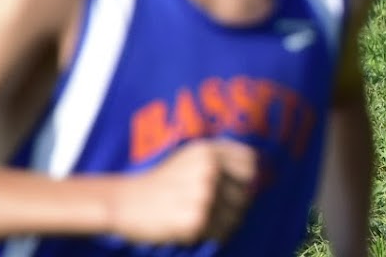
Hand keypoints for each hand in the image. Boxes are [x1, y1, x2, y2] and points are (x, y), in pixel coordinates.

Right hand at [109, 139, 260, 244]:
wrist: (126, 203)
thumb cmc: (161, 181)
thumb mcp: (189, 157)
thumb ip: (220, 160)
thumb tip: (259, 174)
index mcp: (209, 151)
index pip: (250, 163)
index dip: (247, 178)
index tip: (237, 188)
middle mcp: (210, 170)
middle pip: (246, 193)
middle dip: (235, 205)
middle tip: (214, 210)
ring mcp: (204, 195)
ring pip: (237, 216)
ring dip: (226, 223)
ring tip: (205, 220)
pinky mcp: (197, 221)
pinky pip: (222, 232)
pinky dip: (214, 235)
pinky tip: (197, 229)